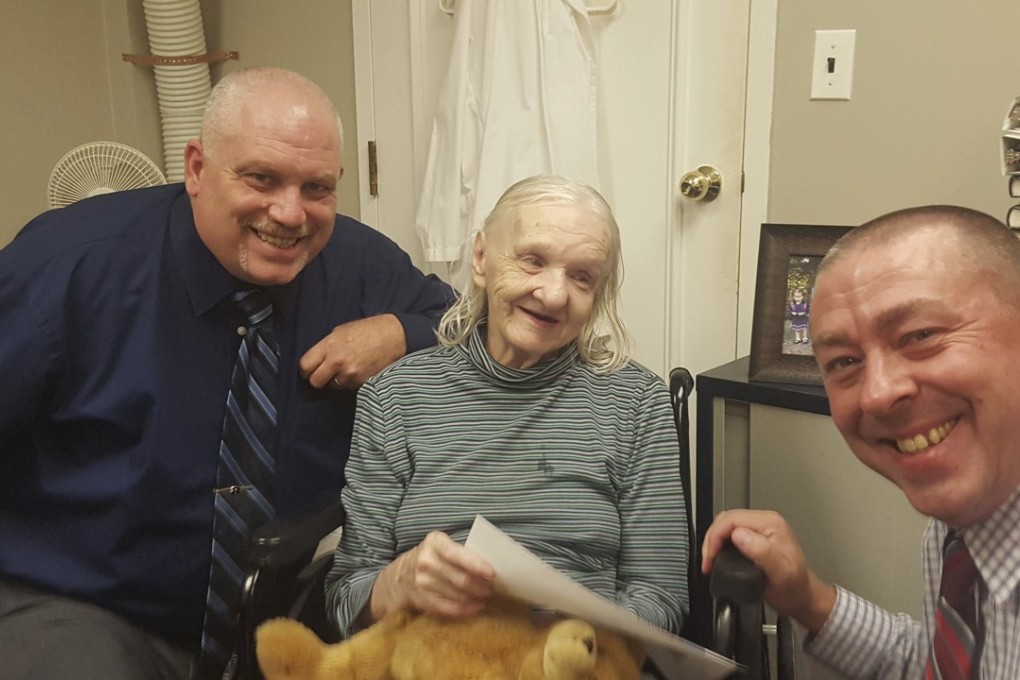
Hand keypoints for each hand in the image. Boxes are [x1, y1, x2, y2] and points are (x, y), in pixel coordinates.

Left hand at [299, 314, 405, 389]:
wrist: (392, 336)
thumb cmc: (367, 330)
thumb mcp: (340, 332)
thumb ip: (325, 347)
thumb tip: (315, 360)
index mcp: (329, 346)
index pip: (305, 366)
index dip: (306, 370)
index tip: (310, 370)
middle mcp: (338, 361)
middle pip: (315, 382)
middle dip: (318, 379)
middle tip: (325, 373)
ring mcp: (351, 373)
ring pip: (333, 386)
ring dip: (337, 380)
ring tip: (348, 367)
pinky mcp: (362, 382)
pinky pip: (348, 387)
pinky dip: (351, 382)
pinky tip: (358, 370)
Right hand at [370, 531, 494, 621]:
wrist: (398, 576)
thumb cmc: (430, 558)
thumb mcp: (441, 546)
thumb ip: (461, 551)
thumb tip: (494, 562)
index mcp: (435, 542)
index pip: (457, 554)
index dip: (476, 565)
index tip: (492, 574)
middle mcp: (426, 561)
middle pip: (460, 578)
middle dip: (481, 586)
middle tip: (494, 588)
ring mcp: (421, 581)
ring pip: (457, 594)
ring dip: (475, 598)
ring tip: (486, 597)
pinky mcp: (420, 599)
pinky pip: (447, 608)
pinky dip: (465, 610)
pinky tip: (475, 607)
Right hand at [701, 509, 835, 633]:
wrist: (803, 598)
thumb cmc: (794, 588)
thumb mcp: (781, 572)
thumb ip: (762, 551)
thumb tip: (739, 536)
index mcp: (770, 524)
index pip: (732, 519)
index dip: (716, 536)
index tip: (711, 556)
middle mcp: (765, 522)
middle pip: (726, 520)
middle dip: (712, 539)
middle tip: (708, 560)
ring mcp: (759, 530)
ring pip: (725, 527)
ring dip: (714, 542)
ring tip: (710, 561)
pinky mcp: (754, 538)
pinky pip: (729, 535)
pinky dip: (719, 545)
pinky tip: (717, 557)